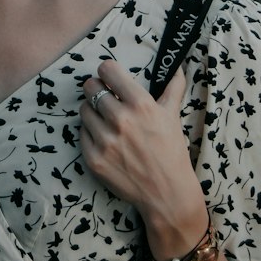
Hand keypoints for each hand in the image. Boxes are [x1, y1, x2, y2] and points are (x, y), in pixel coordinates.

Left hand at [80, 57, 207, 255]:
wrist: (167, 194)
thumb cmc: (172, 152)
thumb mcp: (173, 116)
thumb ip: (173, 87)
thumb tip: (177, 66)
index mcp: (140, 104)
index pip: (107, 70)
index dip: (107, 71)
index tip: (110, 77)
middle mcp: (121, 120)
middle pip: (91, 87)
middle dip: (97, 89)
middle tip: (105, 96)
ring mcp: (105, 141)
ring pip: (84, 109)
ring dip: (92, 110)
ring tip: (105, 118)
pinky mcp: (94, 159)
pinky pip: (82, 133)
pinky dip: (90, 133)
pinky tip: (104, 138)